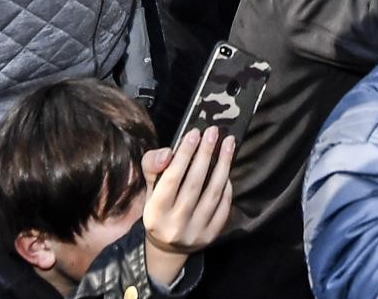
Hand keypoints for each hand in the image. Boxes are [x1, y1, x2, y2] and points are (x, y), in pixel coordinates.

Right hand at [141, 127, 235, 281]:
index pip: (171, 178)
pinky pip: (223, 207)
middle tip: (214, 131)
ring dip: (223, 165)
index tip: (195, 133)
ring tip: (228, 143)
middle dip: (205, 154)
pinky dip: (226, 187)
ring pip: (213, 193)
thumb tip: (168, 153)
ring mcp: (195, 232)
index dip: (184, 154)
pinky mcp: (211, 236)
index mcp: (155, 211)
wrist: (167, 247)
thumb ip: (153, 166)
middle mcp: (175, 224)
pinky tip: (227, 170)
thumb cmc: (159, 208)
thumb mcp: (149, 188)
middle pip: (194, 184)